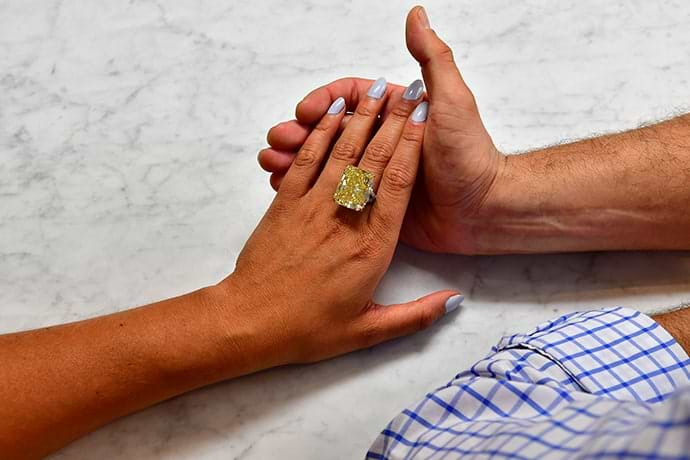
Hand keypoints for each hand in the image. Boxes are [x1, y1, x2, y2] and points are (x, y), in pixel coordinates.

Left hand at [224, 81, 461, 365]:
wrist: (249, 323)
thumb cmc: (307, 329)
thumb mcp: (368, 332)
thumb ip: (416, 316)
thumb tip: (455, 302)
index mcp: (373, 248)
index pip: (400, 185)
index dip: (414, 146)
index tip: (425, 118)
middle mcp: (346, 219)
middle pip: (375, 160)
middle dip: (394, 120)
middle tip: (409, 89)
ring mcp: (313, 207)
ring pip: (342, 152)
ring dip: (362, 117)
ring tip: (378, 88)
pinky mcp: (285, 204)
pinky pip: (306, 160)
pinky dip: (321, 133)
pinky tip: (334, 112)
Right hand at [259, 6, 504, 253]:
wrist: (484, 209)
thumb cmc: (470, 154)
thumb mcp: (452, 100)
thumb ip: (432, 59)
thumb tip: (416, 14)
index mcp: (396, 113)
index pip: (350, 99)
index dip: (323, 102)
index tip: (305, 111)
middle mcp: (383, 140)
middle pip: (330, 130)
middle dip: (299, 133)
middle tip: (278, 142)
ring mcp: (375, 171)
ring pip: (326, 161)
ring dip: (295, 161)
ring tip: (272, 166)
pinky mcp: (372, 202)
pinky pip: (333, 193)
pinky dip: (308, 191)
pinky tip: (286, 190)